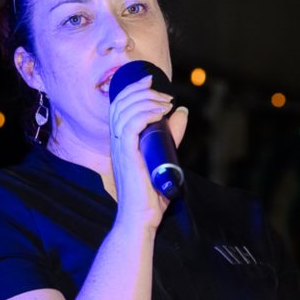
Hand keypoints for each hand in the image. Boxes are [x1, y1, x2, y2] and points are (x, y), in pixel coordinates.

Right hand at [107, 74, 187, 227]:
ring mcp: (120, 149)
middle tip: (164, 94)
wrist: (142, 218)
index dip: (132, 88)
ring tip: (166, 103)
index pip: (119, 105)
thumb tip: (182, 112)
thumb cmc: (151, 194)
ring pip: (125, 111)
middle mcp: (117, 142)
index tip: (151, 80)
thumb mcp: (164, 154)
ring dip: (147, 101)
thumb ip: (171, 134)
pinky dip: (145, 114)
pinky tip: (160, 113)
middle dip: (141, 90)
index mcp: (121, 140)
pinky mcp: (127, 157)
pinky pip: (130, 126)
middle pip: (120, 103)